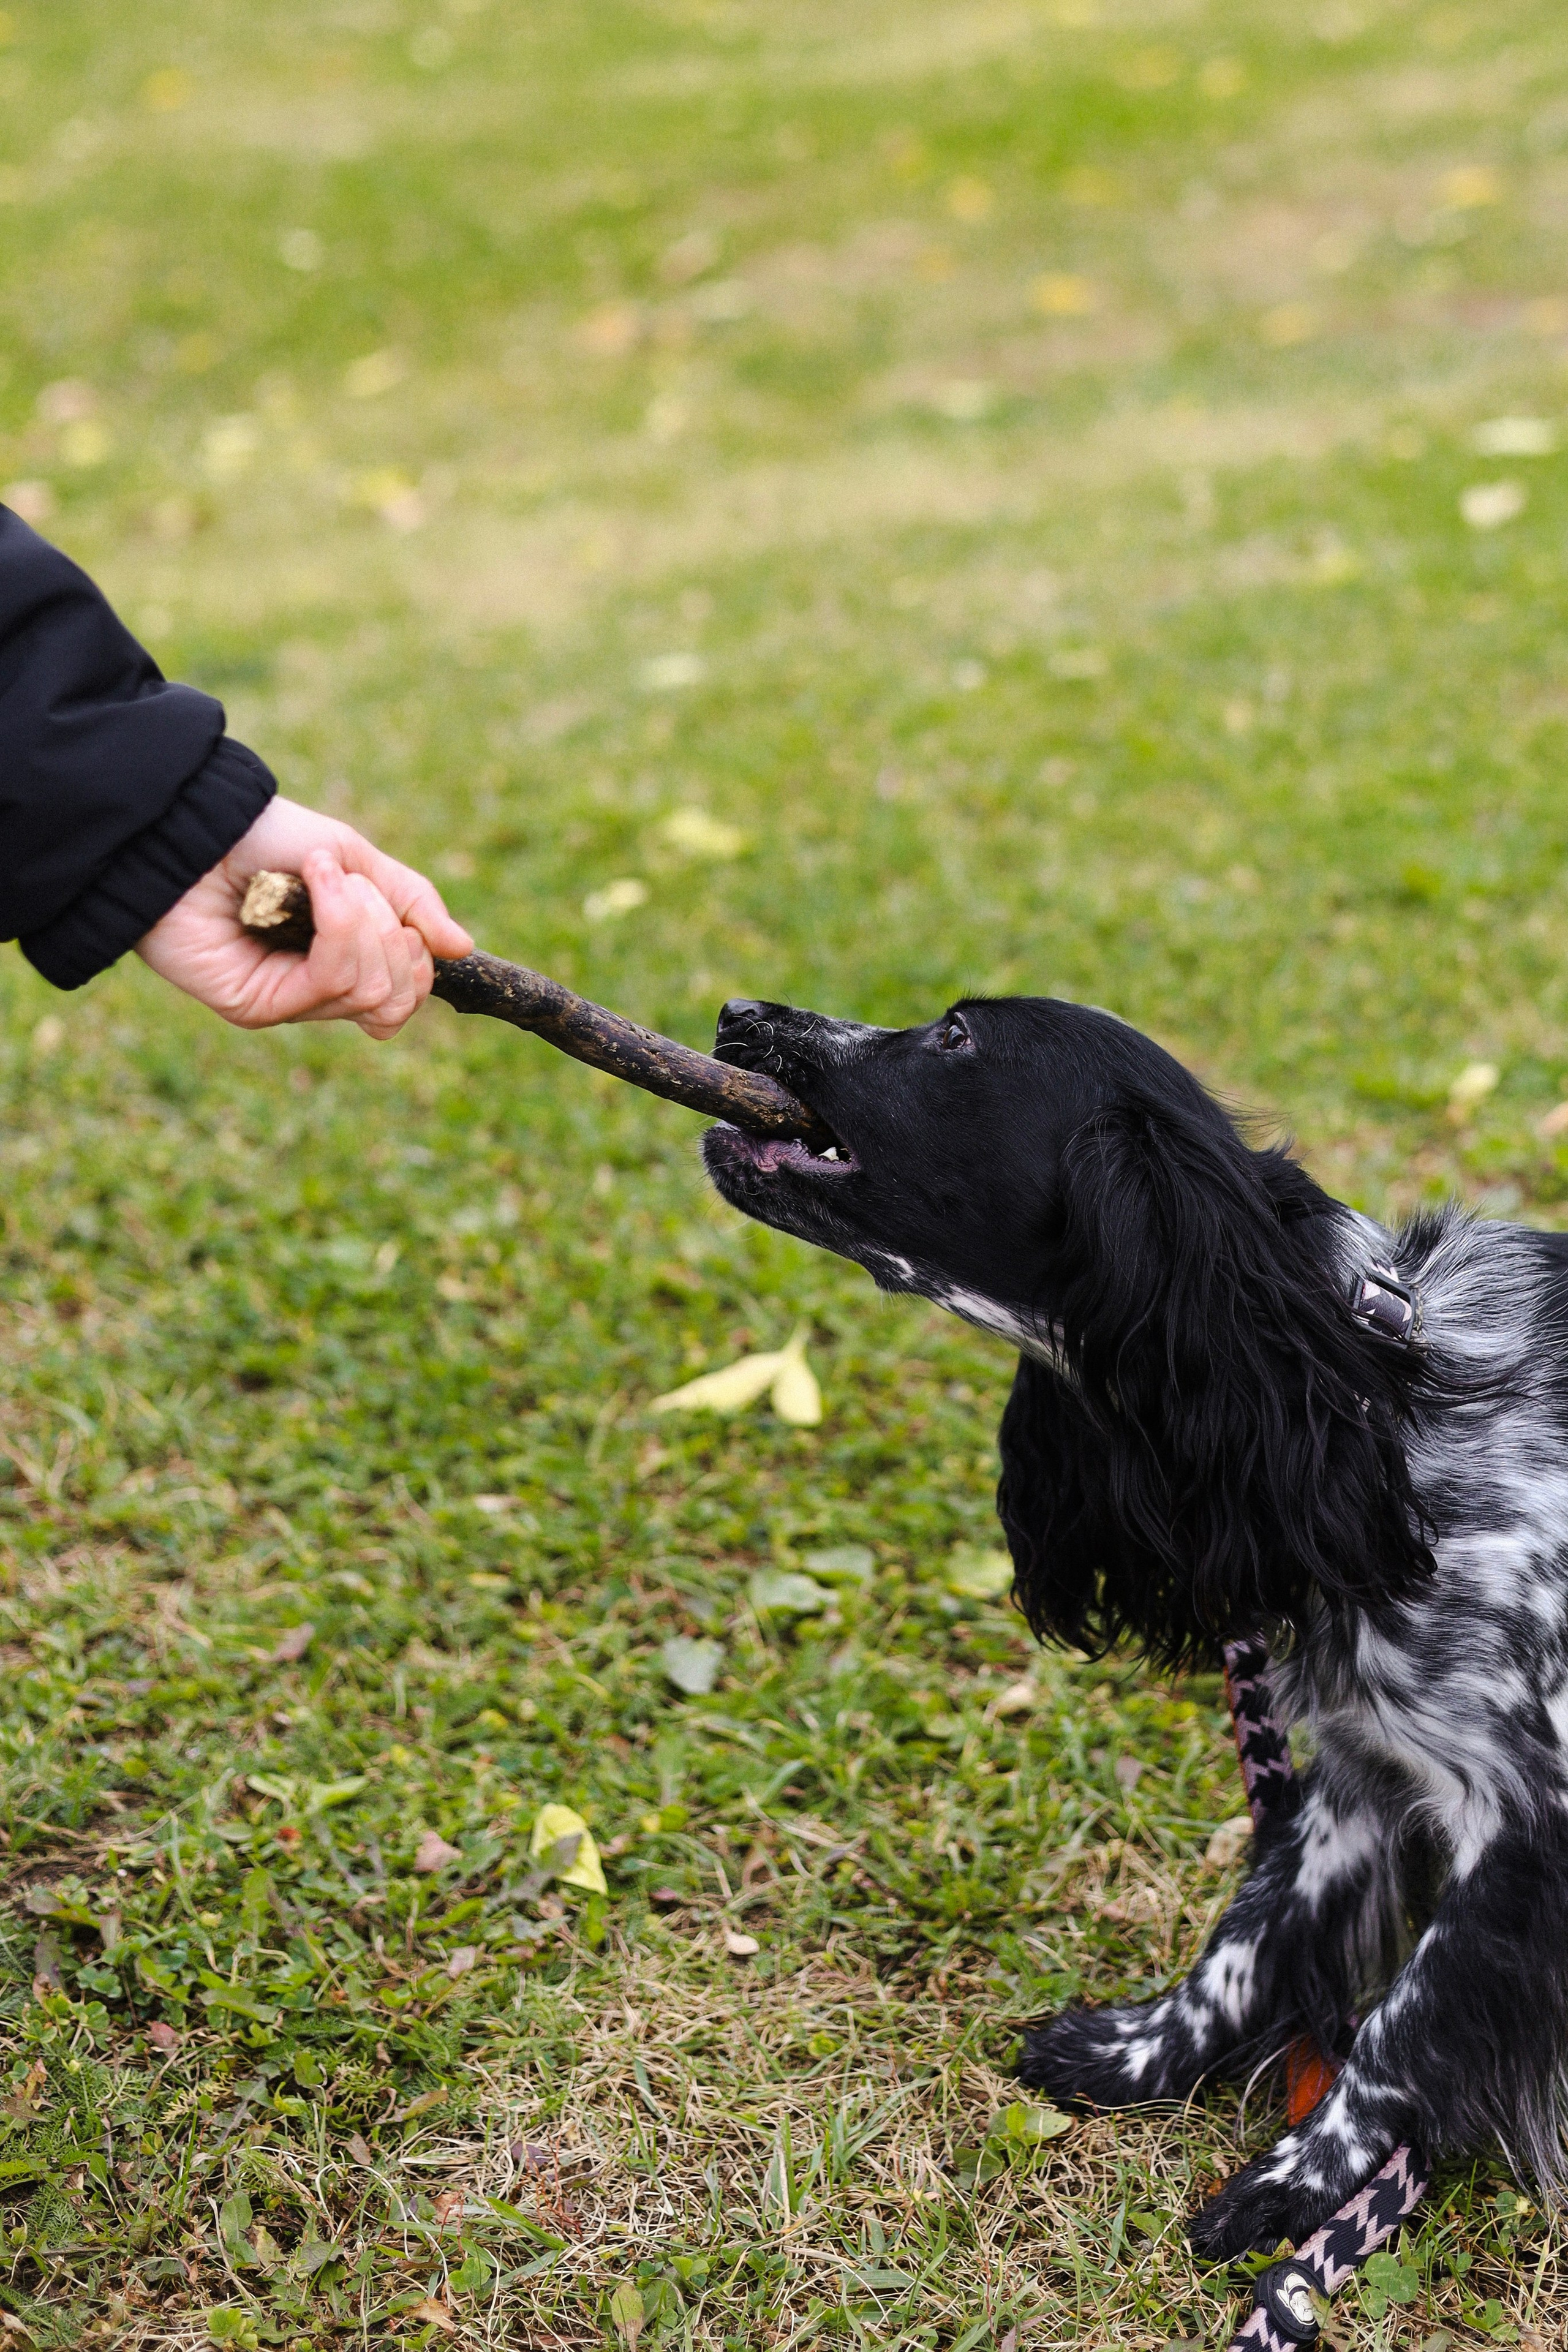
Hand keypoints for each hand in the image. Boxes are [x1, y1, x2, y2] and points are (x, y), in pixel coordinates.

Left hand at [136, 797, 473, 1037]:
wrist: (194, 825)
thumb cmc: (264, 835)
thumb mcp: (356, 859)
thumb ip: (411, 901)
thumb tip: (463, 949)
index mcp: (341, 961)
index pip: (405, 996)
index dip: (417, 960)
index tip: (401, 915)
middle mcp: (315, 990)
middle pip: (396, 1001)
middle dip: (394, 938)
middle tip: (356, 889)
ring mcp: (286, 1002)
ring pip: (370, 992)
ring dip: (362, 920)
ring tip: (323, 873)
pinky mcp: (256, 1007)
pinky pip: (330, 982)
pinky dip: (338, 924)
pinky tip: (316, 879)